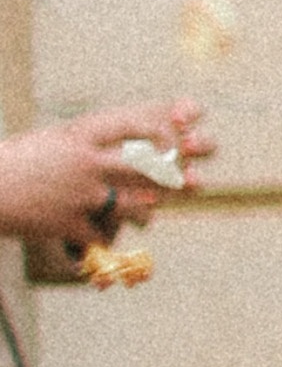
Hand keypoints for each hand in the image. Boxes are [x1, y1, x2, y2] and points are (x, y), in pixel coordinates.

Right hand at [0, 96, 205, 254]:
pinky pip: (104, 236)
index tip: (172, 142)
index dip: (162, 133)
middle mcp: (86, 162)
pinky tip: (100, 241)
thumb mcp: (52, 140)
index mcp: (80, 134)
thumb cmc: (15, 162)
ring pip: (136, 205)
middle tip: (179, 181)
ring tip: (145, 216)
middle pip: (146, 167)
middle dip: (168, 176)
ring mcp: (80, 194)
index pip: (136, 125)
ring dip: (145, 213)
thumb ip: (87, 142)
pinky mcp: (68, 224)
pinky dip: (105, 241)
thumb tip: (121, 141)